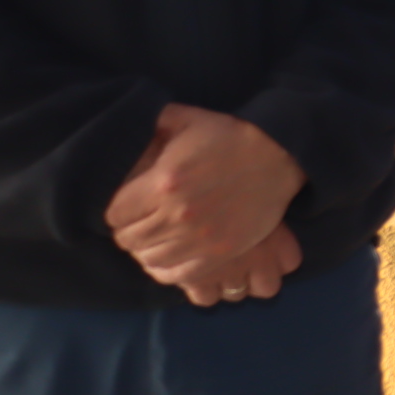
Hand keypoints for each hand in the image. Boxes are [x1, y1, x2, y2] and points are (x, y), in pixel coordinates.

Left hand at [109, 105, 306, 292]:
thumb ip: (152, 125)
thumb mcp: (186, 119)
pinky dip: (167, 270)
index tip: (127, 207)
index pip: (115, 215)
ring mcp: (199, 239)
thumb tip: (131, 126)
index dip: (117, 211)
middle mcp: (177, 215)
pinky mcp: (219, 254)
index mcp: (163, 183)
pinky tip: (170, 256)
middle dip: (129, 231)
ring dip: (147, 250)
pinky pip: (177, 275)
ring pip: (150, 259)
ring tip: (155, 240)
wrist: (279, 156)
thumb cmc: (230, 136)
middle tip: (140, 224)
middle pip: (130, 240)